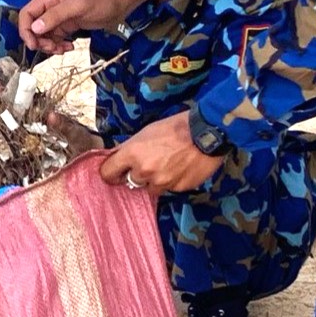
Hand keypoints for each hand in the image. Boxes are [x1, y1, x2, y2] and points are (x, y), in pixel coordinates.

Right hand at [18, 0, 128, 50]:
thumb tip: (35, 28)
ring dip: (50, 46)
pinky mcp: (67, 25)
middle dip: (40, 41)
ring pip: (44, 36)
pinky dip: (60, 45)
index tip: (34, 45)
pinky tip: (71, 47)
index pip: (27, 14)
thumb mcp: (77, 6)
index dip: (25, 30)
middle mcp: (50, 7)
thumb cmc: (99, 0)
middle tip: (54, 48)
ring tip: (64, 49)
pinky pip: (56, 38)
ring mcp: (59, 17)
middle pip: (33, 27)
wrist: (119, 2)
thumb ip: (55, 16)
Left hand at [99, 114, 224, 194]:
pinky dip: (172, 181)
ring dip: (155, 180)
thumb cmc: (176, 127)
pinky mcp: (178, 188)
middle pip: (130, 182)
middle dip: (137, 175)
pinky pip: (169, 189)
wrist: (207, 133)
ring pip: (150, 188)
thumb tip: (118, 157)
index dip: (110, 172)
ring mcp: (162, 182)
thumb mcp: (146, 132)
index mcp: (133, 154)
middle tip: (150, 163)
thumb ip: (130, 147)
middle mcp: (144, 171)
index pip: (108, 173)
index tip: (114, 173)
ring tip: (168, 164)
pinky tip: (181, 168)